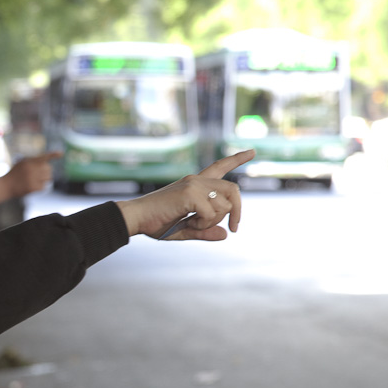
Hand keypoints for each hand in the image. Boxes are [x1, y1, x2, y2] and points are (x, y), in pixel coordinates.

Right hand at [0, 152, 60, 205]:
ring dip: (45, 179)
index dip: (53, 155)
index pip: (43, 157)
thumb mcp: (22, 163)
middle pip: (49, 169)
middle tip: (39, 174)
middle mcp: (31, 169)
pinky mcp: (33, 188)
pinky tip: (33, 186)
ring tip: (36, 179)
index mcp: (28, 161)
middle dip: (46, 171)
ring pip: (48, 178)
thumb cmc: (15, 173)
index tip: (61, 154)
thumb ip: (34, 162)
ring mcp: (32, 179)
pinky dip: (41, 187)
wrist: (6, 186)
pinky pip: (44, 187)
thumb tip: (48, 164)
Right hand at [116, 150, 252, 240]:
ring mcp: (193, 185)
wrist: (135, 218)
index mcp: (195, 185)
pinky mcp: (189, 194)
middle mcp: (196, 180)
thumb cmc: (155, 223)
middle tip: (234, 229)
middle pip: (233, 189)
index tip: (252, 151)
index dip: (237, 159)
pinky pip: (211, 214)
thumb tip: (225, 235)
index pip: (220, 166)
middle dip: (238, 211)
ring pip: (224, 205)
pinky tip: (187, 223)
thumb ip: (204, 231)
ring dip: (213, 221)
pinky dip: (203, 224)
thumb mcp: (184, 230)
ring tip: (193, 224)